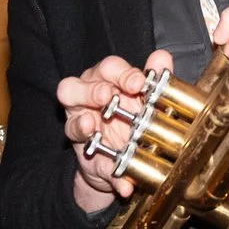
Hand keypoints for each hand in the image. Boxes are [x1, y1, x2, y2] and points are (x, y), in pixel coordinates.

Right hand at [57, 49, 171, 211]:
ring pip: (67, 122)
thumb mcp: (148, 100)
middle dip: (91, 90)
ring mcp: (79, 122)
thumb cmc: (134, 118)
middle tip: (106, 96)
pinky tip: (115, 171)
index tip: (138, 83)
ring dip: (79, 119)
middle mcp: (86, 96)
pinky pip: (85, 158)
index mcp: (107, 80)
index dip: (121, 73)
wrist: (127, 157)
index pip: (108, 68)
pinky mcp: (83, 150)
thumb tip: (162, 57)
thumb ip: (155, 77)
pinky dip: (101, 163)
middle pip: (75, 85)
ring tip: (91, 125)